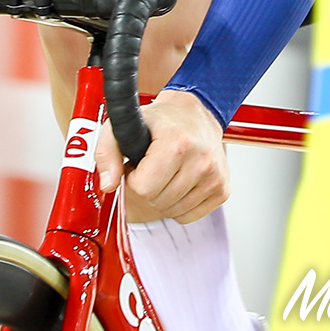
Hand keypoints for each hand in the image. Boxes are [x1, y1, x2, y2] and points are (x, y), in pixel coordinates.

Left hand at [101, 88, 228, 222]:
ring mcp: (214, 177)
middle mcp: (202, 160)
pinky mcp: (222, 189)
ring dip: (163, 198)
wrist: (196, 114)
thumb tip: (108, 185)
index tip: (140, 164)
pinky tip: (180, 183)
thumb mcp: (126, 126)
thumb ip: (107, 153)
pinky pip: (189, 216)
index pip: (144, 188)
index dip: (134, 178)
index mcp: (178, 143)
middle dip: (148, 188)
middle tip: (153, 168)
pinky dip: (179, 205)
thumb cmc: (162, 121)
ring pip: (172, 212)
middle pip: (158, 201)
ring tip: (166, 174)